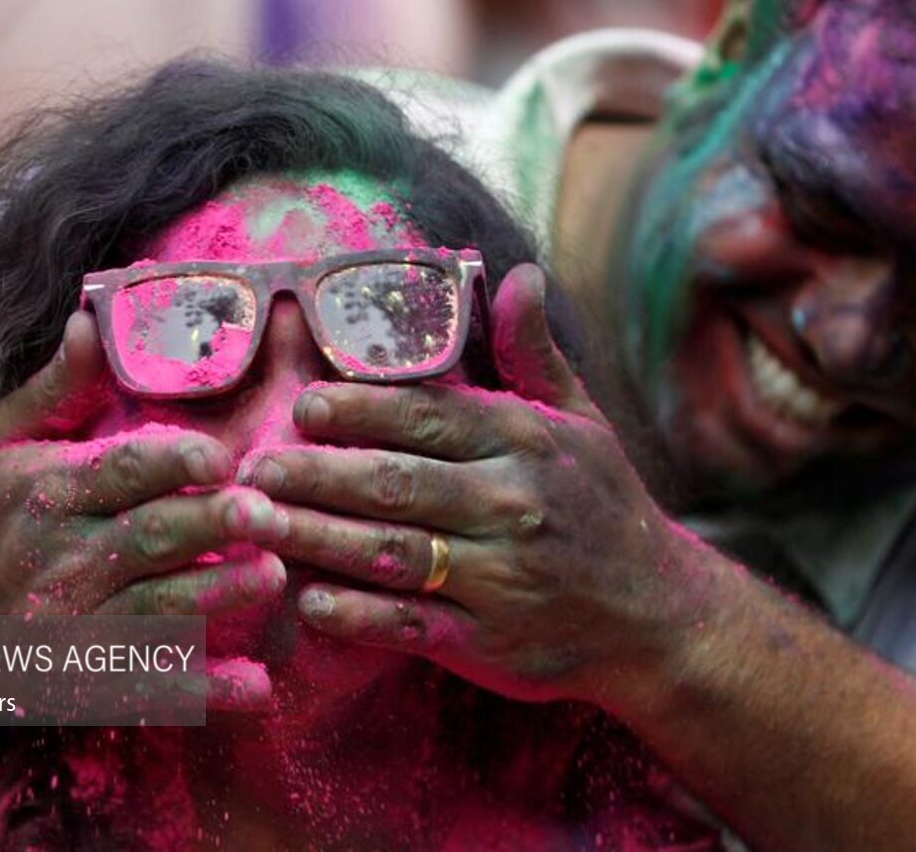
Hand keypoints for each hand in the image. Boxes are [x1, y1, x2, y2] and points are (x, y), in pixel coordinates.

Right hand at [0, 312, 288, 708]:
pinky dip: (205, 690)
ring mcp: (75, 624)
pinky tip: (256, 688)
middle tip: (267, 513)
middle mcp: (62, 557)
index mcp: (49, 490)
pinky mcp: (87, 678)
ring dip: (216, 594)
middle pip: (147, 537)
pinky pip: (152, 686)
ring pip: (156, 608)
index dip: (173, 461)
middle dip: (209, 524)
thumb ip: (55, 387)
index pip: (120, 470)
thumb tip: (91, 318)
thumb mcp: (0, 442)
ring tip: (272, 576)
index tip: (223, 455)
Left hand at [238, 265, 712, 705]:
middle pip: (399, 482)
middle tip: (256, 467)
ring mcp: (502, 578)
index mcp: (528, 442)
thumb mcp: (582, 423)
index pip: (431, 416)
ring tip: (258, 522)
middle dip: (320, 473)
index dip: (361, 410)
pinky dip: (358, 615)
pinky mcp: (491, 643)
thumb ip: (535, 354)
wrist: (659, 616)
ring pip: (395, 551)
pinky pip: (412, 625)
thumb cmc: (604, 507)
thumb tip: (521, 273)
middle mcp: (514, 504)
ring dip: (319, 536)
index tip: (304, 406)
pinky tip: (308, 600)